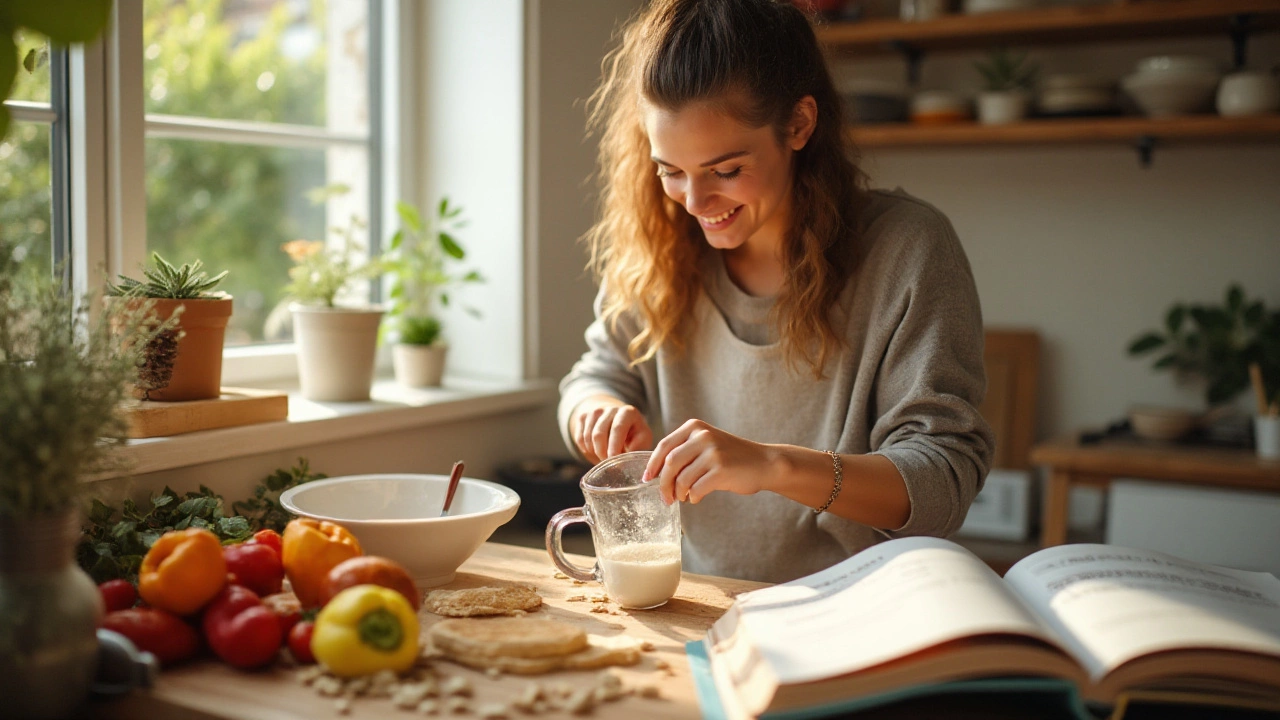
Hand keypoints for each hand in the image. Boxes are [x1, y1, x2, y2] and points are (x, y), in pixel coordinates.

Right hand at [572, 397, 653, 463]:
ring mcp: (595, 411)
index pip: (617, 428)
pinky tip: (596, 450)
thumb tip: (625, 461)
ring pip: (587, 437)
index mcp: (628, 412)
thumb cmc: (633, 434)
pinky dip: (586, 449)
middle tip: (608, 464)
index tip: (612, 459)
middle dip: (601, 452)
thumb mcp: (642, 439)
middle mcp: (610, 408)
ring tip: (605, 456)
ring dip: (594, 452)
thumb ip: (637, 449)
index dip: (614, 446)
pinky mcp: (583, 417)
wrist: (618, 420)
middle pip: (599, 433)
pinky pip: (580, 439)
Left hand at [643, 419, 775, 504]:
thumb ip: (685, 451)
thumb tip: (657, 473)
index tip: (647, 479)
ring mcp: (713, 452)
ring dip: (678, 493)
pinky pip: (696, 489)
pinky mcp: (721, 470)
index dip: (652, 464)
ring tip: (682, 498)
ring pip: (682, 478)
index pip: (664, 446)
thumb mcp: (707, 443)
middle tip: (664, 498)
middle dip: (663, 484)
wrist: (764, 462)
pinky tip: (696, 498)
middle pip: (670, 463)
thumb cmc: (732, 457)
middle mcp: (702, 436)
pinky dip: (693, 497)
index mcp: (695, 427)